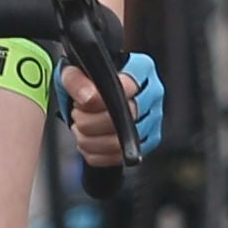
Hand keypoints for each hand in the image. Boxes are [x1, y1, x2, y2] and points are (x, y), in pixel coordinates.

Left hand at [69, 51, 164, 169]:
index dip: (99, 99)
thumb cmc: (89, 80)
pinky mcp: (146, 144)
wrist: (94, 94)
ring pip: (118, 142)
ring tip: (82, 125)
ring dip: (89, 137)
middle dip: (89, 119)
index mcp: (142, 70)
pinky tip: (89, 138)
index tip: (82, 101)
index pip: (126, 88)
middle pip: (122, 118)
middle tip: (78, 112)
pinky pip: (115, 158)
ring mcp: (152, 122)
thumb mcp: (75, 70)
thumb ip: (76, 78)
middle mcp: (152, 95)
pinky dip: (94, 152)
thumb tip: (88, 96)